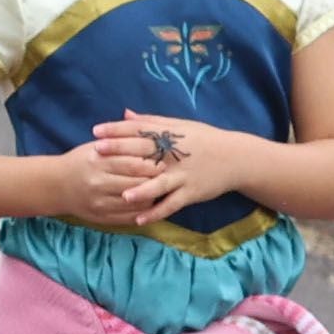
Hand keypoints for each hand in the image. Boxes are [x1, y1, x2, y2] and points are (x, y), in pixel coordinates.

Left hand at [90, 112, 258, 224]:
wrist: (237, 158)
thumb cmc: (204, 140)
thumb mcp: (179, 126)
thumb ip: (150, 122)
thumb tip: (124, 113)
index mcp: (170, 137)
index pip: (140, 131)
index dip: (117, 130)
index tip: (96, 131)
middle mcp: (174, 156)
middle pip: (144, 153)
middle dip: (120, 152)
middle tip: (96, 153)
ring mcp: (183, 175)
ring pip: (159, 183)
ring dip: (140, 190)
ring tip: (122, 195)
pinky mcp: (191, 192)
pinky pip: (172, 204)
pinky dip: (156, 212)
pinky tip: (139, 219)